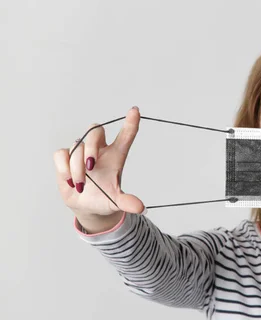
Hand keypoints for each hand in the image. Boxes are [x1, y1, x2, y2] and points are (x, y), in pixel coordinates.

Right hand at [54, 107, 144, 225]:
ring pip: (77, 146)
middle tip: (91, 167)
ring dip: (77, 168)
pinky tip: (70, 181)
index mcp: (116, 156)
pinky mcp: (65, 158)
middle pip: (96, 130)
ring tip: (81, 185)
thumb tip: (140, 208)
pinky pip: (61, 153)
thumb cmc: (104, 198)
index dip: (130, 123)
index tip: (135, 111)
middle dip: (91, 147)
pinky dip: (64, 167)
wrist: (86, 206)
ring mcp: (81, 152)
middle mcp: (100, 150)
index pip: (125, 136)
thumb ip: (127, 202)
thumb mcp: (116, 201)